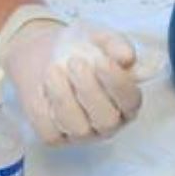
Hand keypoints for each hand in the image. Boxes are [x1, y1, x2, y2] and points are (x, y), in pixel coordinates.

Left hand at [0, 8, 141, 143]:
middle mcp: (109, 122)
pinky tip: (43, 87)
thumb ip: (114, 44)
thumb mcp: (97, 37)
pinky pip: (51, 132)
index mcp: (126, 101)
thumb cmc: (79, 48)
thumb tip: (128, 57)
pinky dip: (44, 108)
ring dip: (64, 97)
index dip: (119, 84)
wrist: (43, 55)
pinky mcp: (56, 138)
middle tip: (75, 63)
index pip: (131, 101)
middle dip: (90, 91)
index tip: (102, 62)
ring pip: (78, 129)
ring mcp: (83, 134)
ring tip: (53, 70)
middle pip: (107, 120)